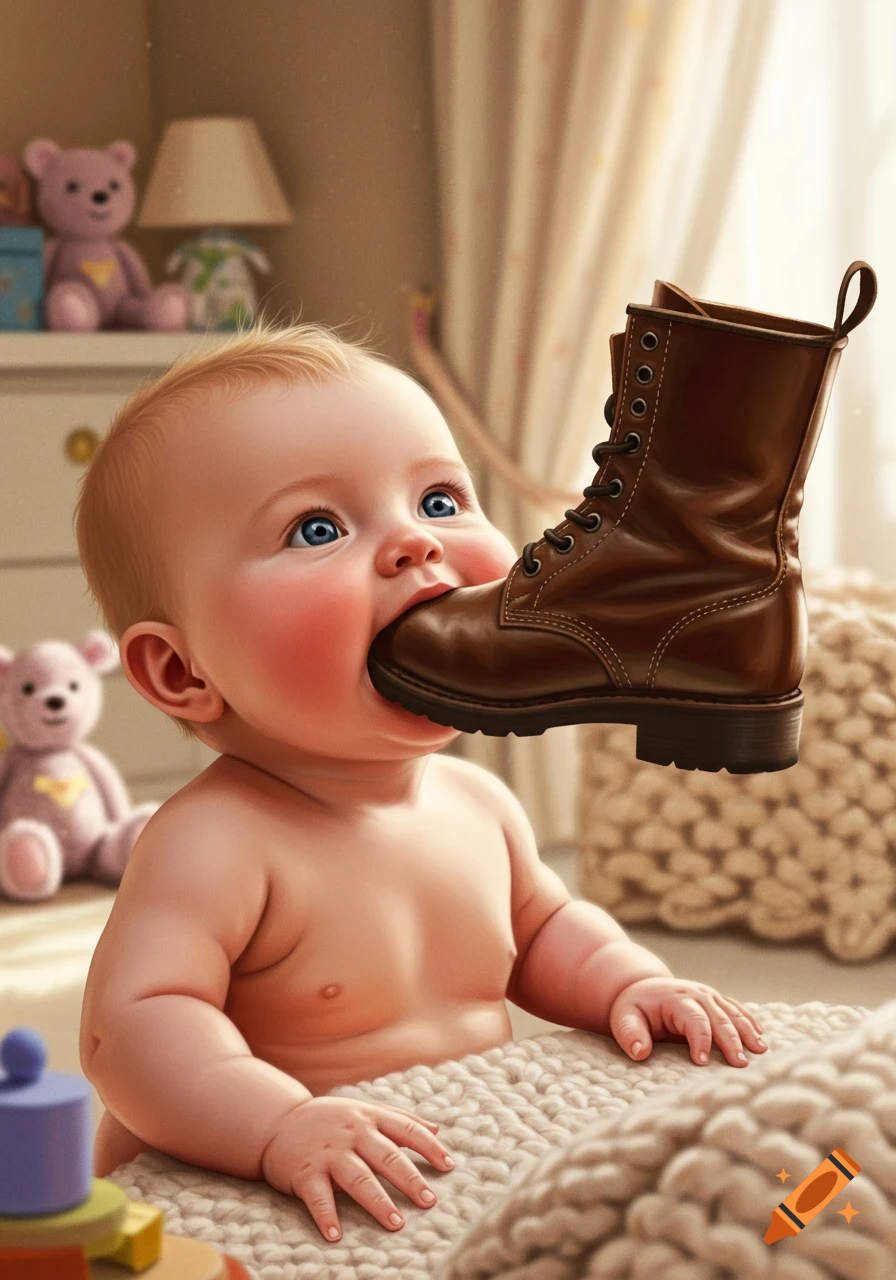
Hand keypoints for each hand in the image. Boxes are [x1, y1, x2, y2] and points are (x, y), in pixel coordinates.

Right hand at [260, 1096, 453, 1241]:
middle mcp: (352, 1133)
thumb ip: (400, 1119)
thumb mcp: (365, 1111)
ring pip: (358, 1178)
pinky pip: (318, 1197)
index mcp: (370, 1118)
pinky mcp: (305, 1172)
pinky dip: (327, 1216)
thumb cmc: (331, 1120)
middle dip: (409, 1179)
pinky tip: (336, 1235)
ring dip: (378, 1202)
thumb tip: (438, 1130)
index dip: (429, 1147)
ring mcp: (328, 1153)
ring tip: (396, 1224)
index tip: (448, 1166)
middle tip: (429, 1201)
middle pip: (386, 1156)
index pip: (406, 1130)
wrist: (279, 1121)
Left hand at [609, 976, 766, 1066]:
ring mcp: (709, 996)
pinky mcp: (716, 1000)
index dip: (699, 1040)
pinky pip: (737, 1010)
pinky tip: (761, 1037)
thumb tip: (639, 1052)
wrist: (642, 987)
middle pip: (719, 1019)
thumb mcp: (624, 1018)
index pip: (693, 1020)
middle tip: (741, 1065)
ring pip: (733, 1013)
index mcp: (676, 999)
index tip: (701, 1062)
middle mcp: (697, 995)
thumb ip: (630, 1034)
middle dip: (731, 1041)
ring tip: (760, 1052)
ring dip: (747, 1032)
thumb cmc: (634, 1008)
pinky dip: (750, 1022)